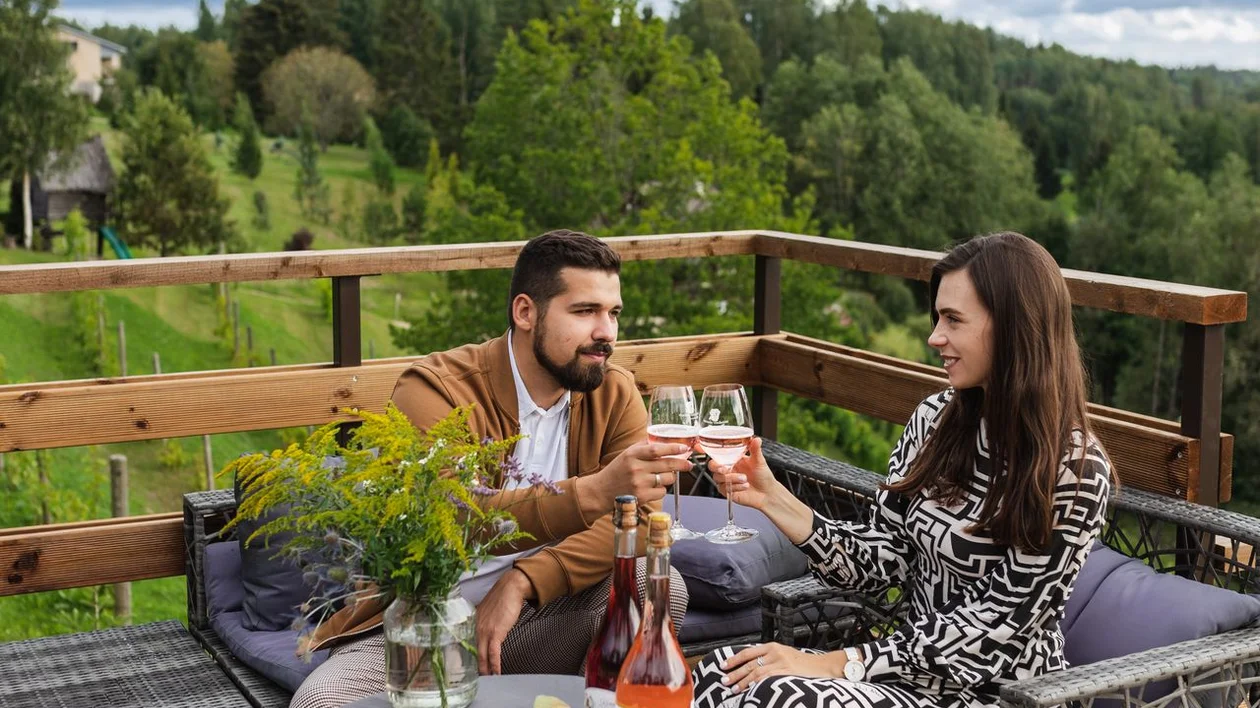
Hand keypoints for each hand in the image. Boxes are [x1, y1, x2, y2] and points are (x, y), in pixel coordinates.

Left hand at [475, 568, 531, 673]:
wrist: (511, 588)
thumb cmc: (503, 598)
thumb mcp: (488, 611)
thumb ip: (485, 621)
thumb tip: (487, 632)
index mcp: (473, 623)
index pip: (468, 644)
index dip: (469, 657)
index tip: (470, 667)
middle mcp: (476, 628)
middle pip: (474, 652)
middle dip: (475, 667)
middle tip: (476, 679)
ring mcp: (485, 631)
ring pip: (482, 655)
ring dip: (484, 669)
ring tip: (486, 680)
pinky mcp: (496, 633)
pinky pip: (494, 653)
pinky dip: (495, 664)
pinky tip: (496, 672)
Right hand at [585, 441, 692, 505]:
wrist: (601, 491)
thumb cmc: (617, 471)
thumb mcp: (626, 454)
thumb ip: (643, 446)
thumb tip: (663, 439)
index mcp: (632, 455)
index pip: (656, 449)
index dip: (672, 448)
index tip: (683, 447)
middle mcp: (636, 468)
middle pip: (667, 465)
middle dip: (682, 464)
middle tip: (689, 464)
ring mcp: (639, 483)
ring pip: (667, 479)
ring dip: (670, 477)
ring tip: (663, 476)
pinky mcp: (642, 497)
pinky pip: (662, 492)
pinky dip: (661, 490)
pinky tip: (653, 487)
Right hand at [708, 437, 781, 510]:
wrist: (767, 492)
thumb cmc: (763, 476)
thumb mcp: (759, 461)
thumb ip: (755, 449)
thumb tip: (757, 439)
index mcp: (732, 460)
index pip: (718, 456)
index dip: (715, 457)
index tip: (721, 459)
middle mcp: (728, 470)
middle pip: (712, 467)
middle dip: (717, 468)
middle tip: (726, 470)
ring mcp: (727, 481)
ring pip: (718, 478)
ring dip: (732, 478)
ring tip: (745, 479)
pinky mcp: (728, 492)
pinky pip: (724, 489)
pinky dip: (736, 487)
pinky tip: (745, 486)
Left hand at [720, 642, 844, 692]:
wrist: (822, 666)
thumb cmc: (803, 663)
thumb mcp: (784, 655)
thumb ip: (768, 658)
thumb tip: (749, 667)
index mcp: (772, 646)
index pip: (748, 652)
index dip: (734, 659)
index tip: (723, 665)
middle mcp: (775, 652)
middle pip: (749, 663)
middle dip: (735, 672)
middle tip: (724, 680)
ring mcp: (781, 662)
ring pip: (755, 672)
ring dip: (742, 681)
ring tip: (733, 688)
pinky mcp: (787, 672)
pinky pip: (767, 678)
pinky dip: (756, 684)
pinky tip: (749, 689)